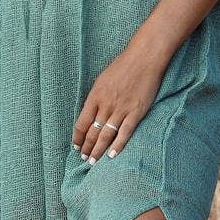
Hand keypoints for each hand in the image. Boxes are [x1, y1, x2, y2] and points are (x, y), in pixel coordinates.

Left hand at [71, 47, 165, 162]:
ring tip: (93, 161)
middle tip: (84, 158)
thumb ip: (96, 98)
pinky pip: (125, 132)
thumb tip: (91, 113)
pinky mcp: (136, 112)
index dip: (78, 137)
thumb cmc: (123, 66)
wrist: (144, 58)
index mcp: (95, 96)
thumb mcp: (102, 80)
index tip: (76, 146)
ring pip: (106, 135)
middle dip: (87, 147)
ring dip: (98, 150)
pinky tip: (112, 155)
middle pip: (93, 132)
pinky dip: (118, 145)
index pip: (82, 122)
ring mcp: (121, 109)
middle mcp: (106, 105)